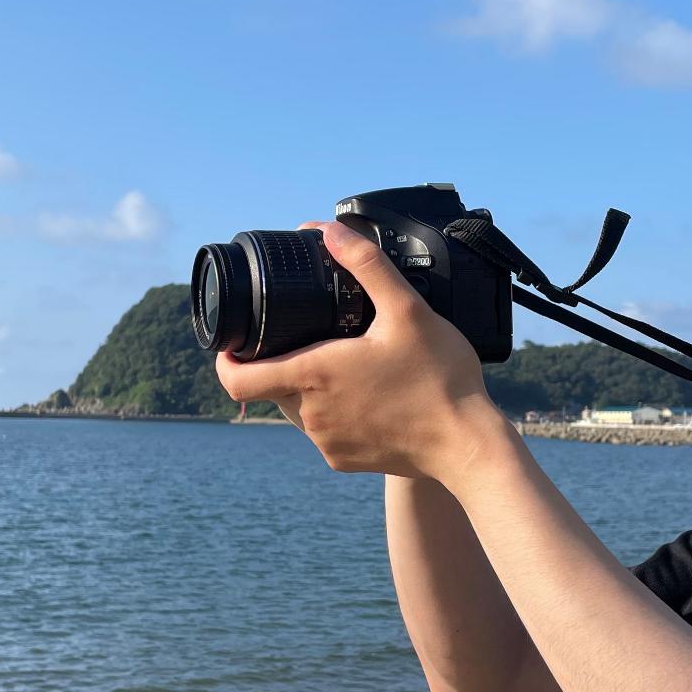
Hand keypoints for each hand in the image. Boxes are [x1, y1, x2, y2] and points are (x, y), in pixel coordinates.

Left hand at [214, 219, 501, 481]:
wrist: (467, 444)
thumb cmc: (440, 378)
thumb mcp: (407, 310)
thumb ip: (366, 265)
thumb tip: (328, 230)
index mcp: (314, 376)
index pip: (236, 379)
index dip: (225, 361)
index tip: (234, 342)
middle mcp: (310, 415)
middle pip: (270, 386)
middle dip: (282, 361)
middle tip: (314, 337)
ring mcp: (325, 442)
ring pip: (298, 409)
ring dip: (310, 387)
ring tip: (347, 365)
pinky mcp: (343, 461)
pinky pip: (323, 432)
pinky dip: (334, 413)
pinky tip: (367, 397)